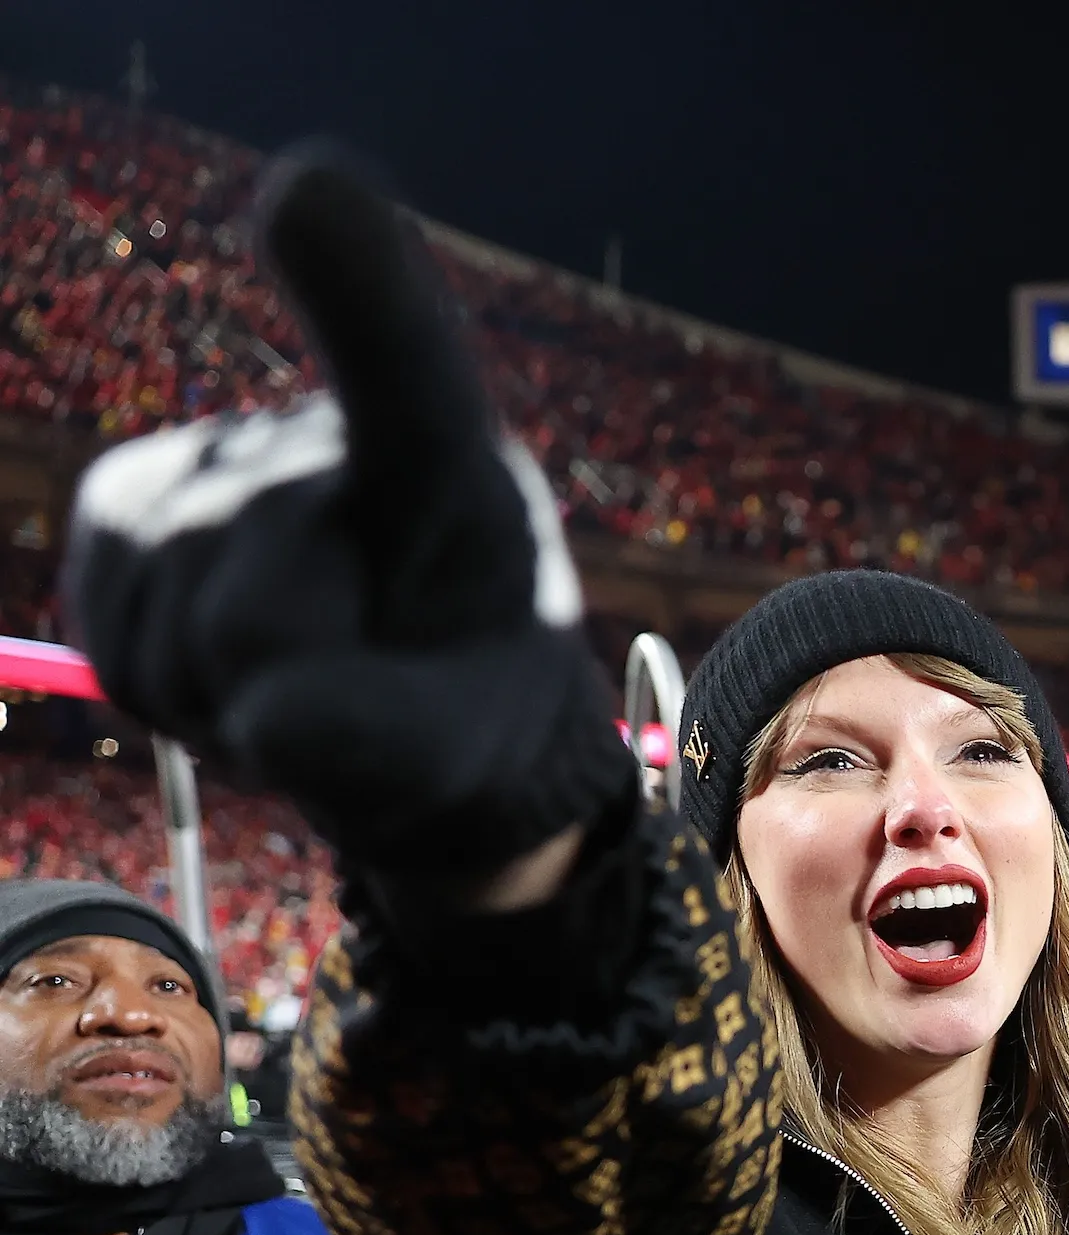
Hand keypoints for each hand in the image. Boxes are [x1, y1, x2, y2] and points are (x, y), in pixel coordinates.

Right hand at [63, 147, 633, 878]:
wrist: (416, 716)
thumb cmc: (469, 705)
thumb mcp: (477, 741)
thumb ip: (402, 740)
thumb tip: (278, 722)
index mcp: (447, 463)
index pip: (407, 367)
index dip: (360, 280)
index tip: (313, 188)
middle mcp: (318, 432)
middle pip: (255, 610)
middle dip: (302, 688)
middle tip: (367, 674)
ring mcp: (211, 462)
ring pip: (178, 631)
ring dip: (236, 693)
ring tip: (312, 669)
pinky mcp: (124, 511)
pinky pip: (118, 642)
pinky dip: (174, 690)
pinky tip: (234, 663)